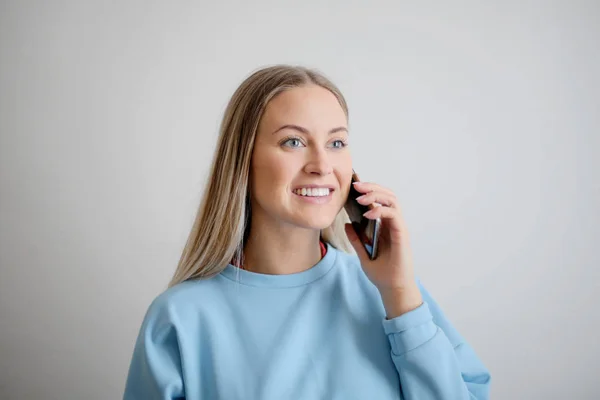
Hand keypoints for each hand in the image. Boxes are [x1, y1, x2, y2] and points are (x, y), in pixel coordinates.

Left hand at [344, 181, 422, 318]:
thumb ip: (356, 239)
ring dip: (376, 195)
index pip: (380, 200)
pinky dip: (381, 210)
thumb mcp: (363, 254)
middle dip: (371, 187)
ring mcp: (399, 228)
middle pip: (387, 195)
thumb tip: (347, 224)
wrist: (392, 289)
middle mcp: (394, 224)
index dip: (369, 190)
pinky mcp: (402, 234)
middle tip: (355, 186)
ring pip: (392, 200)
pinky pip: (393, 215)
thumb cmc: (382, 273)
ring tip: (360, 197)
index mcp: (385, 226)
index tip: (352, 187)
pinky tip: (368, 214)